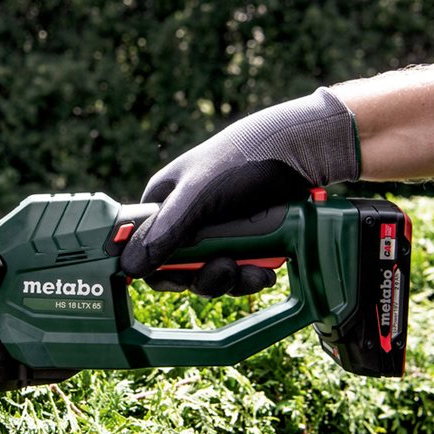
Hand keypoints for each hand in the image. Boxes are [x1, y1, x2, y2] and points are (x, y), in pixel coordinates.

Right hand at [119, 87, 357, 295]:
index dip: (156, 269)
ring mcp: (216, 233)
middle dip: (202, 277)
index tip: (177, 279)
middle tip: (223, 268)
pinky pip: (236, 274)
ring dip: (230, 280)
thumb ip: (165, 231)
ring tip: (250, 269)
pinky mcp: (243, 242)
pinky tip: (265, 269)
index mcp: (163, 202)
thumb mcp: (198, 195)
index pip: (142, 247)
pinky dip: (250, 276)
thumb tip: (130, 266)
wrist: (303, 153)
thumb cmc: (243, 160)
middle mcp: (185, 219)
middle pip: (178, 269)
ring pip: (209, 276)